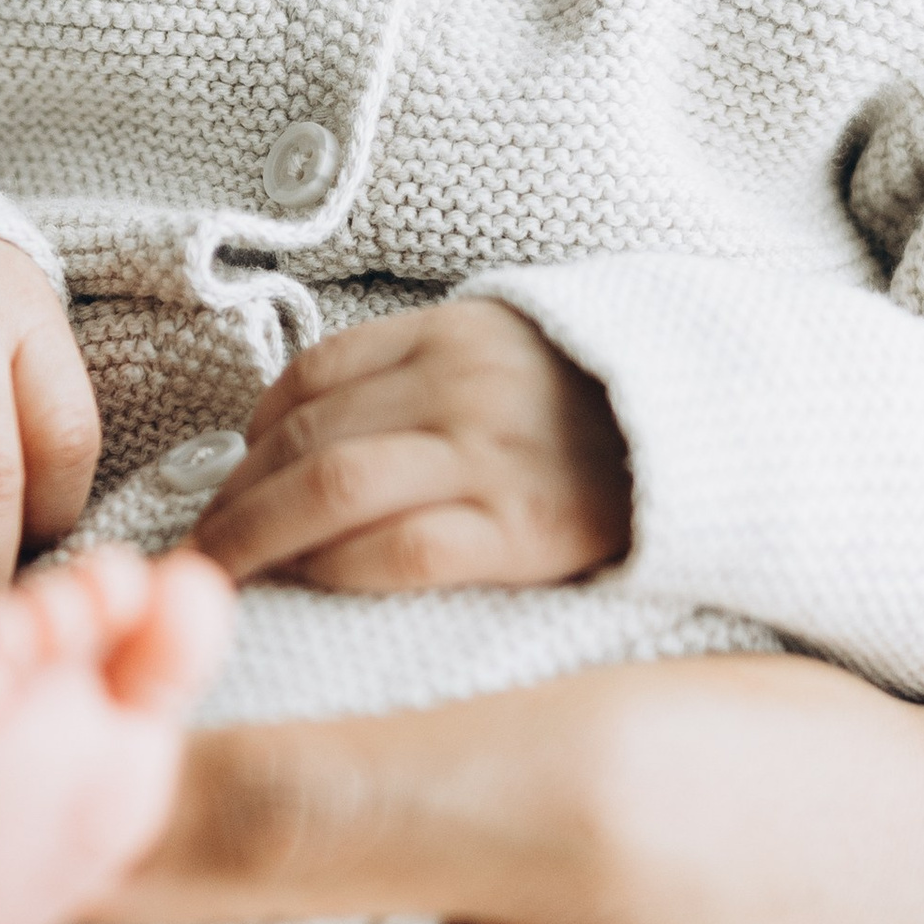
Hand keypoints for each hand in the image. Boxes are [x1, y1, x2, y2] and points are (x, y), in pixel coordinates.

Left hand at [189, 296, 628, 590]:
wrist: (722, 437)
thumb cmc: (606, 409)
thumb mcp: (513, 350)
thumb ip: (424, 371)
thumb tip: (312, 426)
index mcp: (455, 333)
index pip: (313, 375)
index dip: (251, 431)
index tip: (229, 474)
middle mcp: (462, 386)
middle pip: (304, 438)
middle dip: (235, 496)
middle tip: (201, 544)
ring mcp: (490, 457)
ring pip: (330, 492)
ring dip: (256, 537)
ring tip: (223, 575)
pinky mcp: (522, 531)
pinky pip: (399, 551)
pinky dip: (332, 572)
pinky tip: (304, 590)